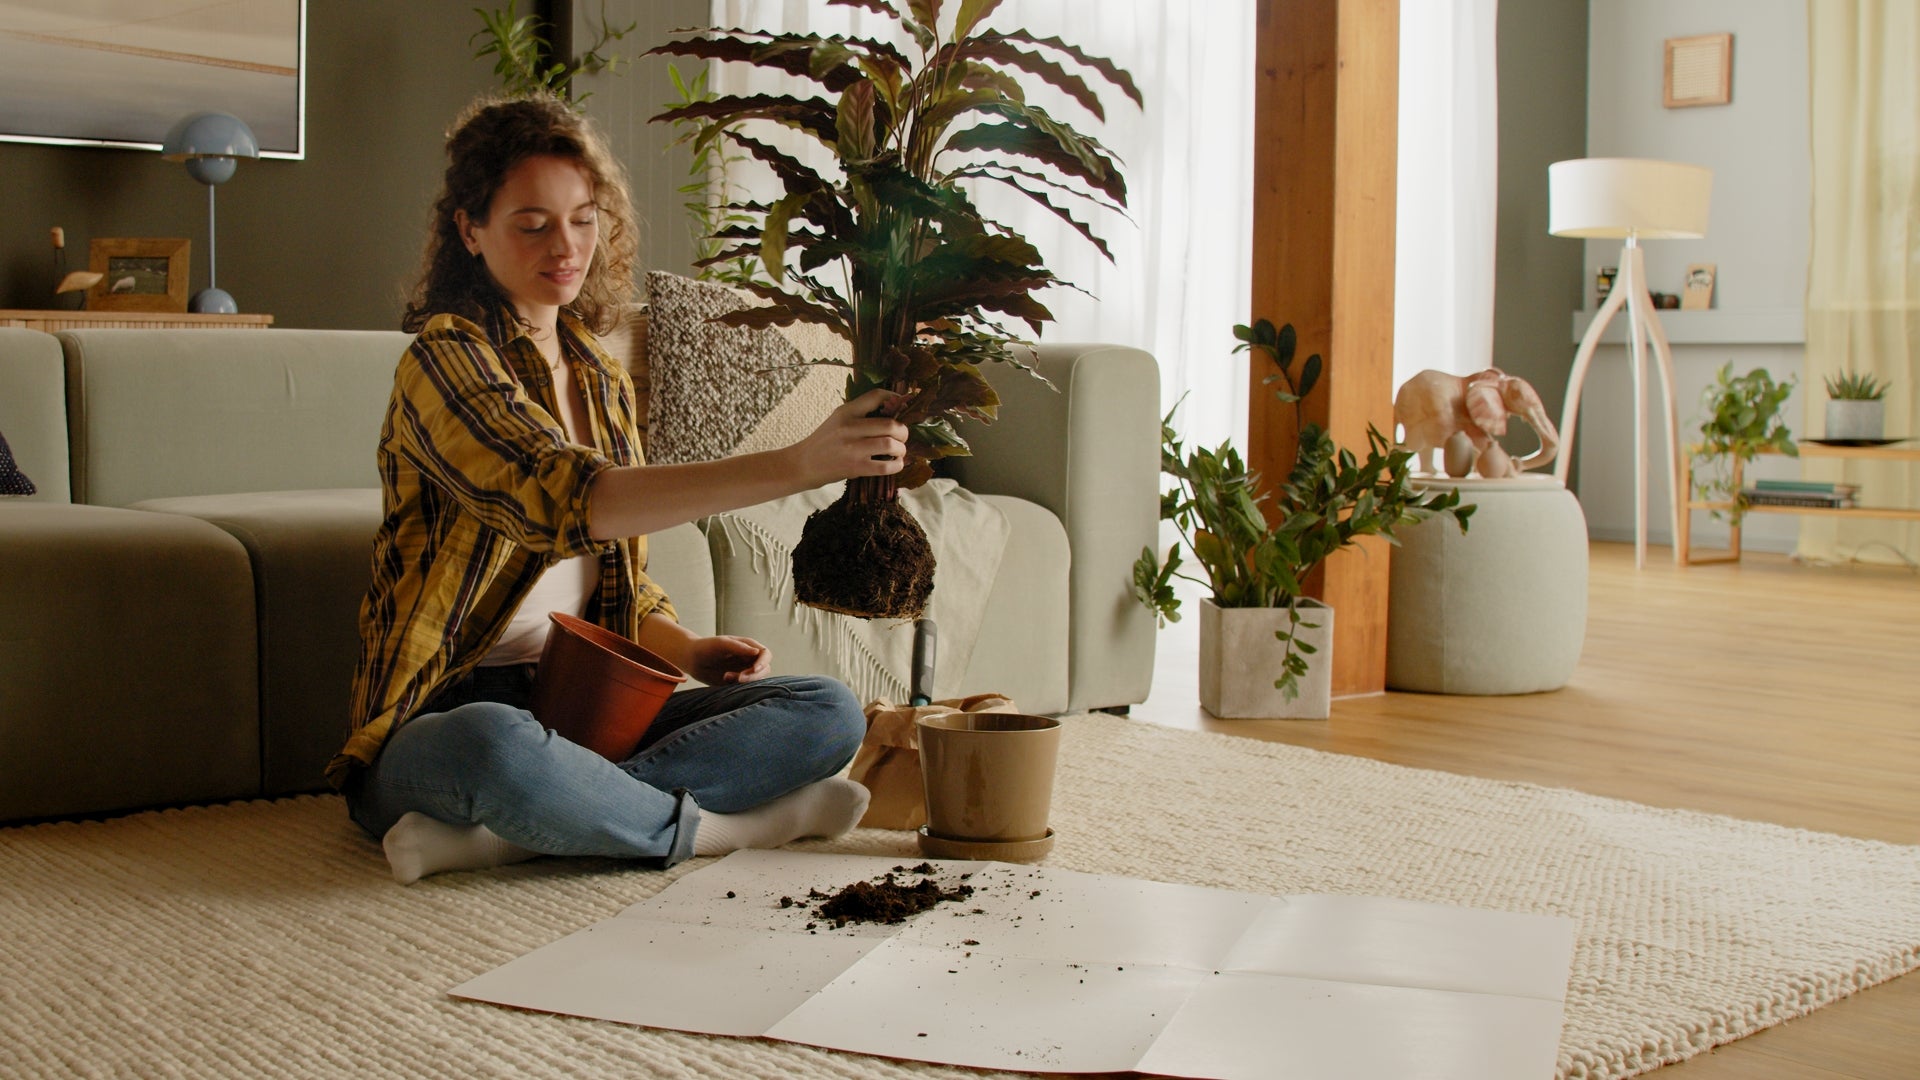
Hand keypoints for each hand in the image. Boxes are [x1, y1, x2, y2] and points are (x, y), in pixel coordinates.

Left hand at [683, 634, 770, 685]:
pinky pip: (745, 686)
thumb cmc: (707, 647)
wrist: (693, 660)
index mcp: (748, 646)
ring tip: (726, 677)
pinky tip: (724, 679)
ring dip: (745, 681)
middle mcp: (749, 659)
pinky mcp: (737, 681)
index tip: (754, 669)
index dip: (763, 662)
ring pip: (756, 679)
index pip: (765, 654)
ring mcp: (744, 670)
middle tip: (738, 679)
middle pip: (764, 669)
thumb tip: (757, 651)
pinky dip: (737, 685)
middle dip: (753, 675)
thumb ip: (739, 647)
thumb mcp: (722, 644)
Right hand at [789, 388, 908, 487]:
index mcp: (846, 411)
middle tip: (902, 437)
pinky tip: (895, 464)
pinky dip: (896, 465)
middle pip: (890, 424)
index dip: (895, 399)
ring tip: (899, 451)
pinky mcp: (855, 467)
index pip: (876, 396)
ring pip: (890, 444)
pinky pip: (885, 466)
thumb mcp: (837, 419)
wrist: (803, 464)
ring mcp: (852, 448)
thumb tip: (894, 412)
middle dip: (903, 432)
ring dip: (901, 449)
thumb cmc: (824, 442)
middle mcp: (849, 427)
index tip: (903, 405)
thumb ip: (860, 414)